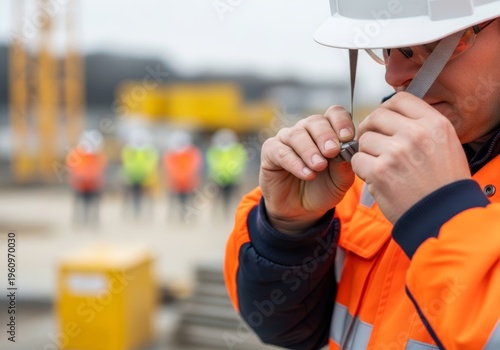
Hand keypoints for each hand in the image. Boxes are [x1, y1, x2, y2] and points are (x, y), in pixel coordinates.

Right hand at [260, 105, 355, 233]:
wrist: (301, 210)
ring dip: (309, 150)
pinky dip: (295, 163)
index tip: (347, 136)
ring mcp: (287, 139)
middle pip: (315, 121)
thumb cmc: (322, 189)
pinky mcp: (270, 151)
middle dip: (325, 136)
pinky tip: (307, 174)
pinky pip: (281, 152)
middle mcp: (306, 130)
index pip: (334, 114)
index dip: (341, 122)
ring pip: (297, 135)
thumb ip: (345, 165)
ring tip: (319, 166)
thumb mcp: (341, 181)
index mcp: (327, 131)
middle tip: (332, 151)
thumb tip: (347, 150)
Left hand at [351, 92, 470, 223]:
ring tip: (383, 169)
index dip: (386, 110)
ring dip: (367, 154)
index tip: (383, 124)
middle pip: (376, 116)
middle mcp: (415, 134)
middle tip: (374, 146)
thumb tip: (392, 115)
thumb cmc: (443, 184)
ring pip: (364, 140)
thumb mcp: (445, 145)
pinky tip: (378, 180)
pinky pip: (356, 161)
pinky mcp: (379, 171)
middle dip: (370, 130)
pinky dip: (362, 171)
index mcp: (434, 124)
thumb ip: (421, 126)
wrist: (444, 217)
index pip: (399, 99)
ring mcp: (396, 152)